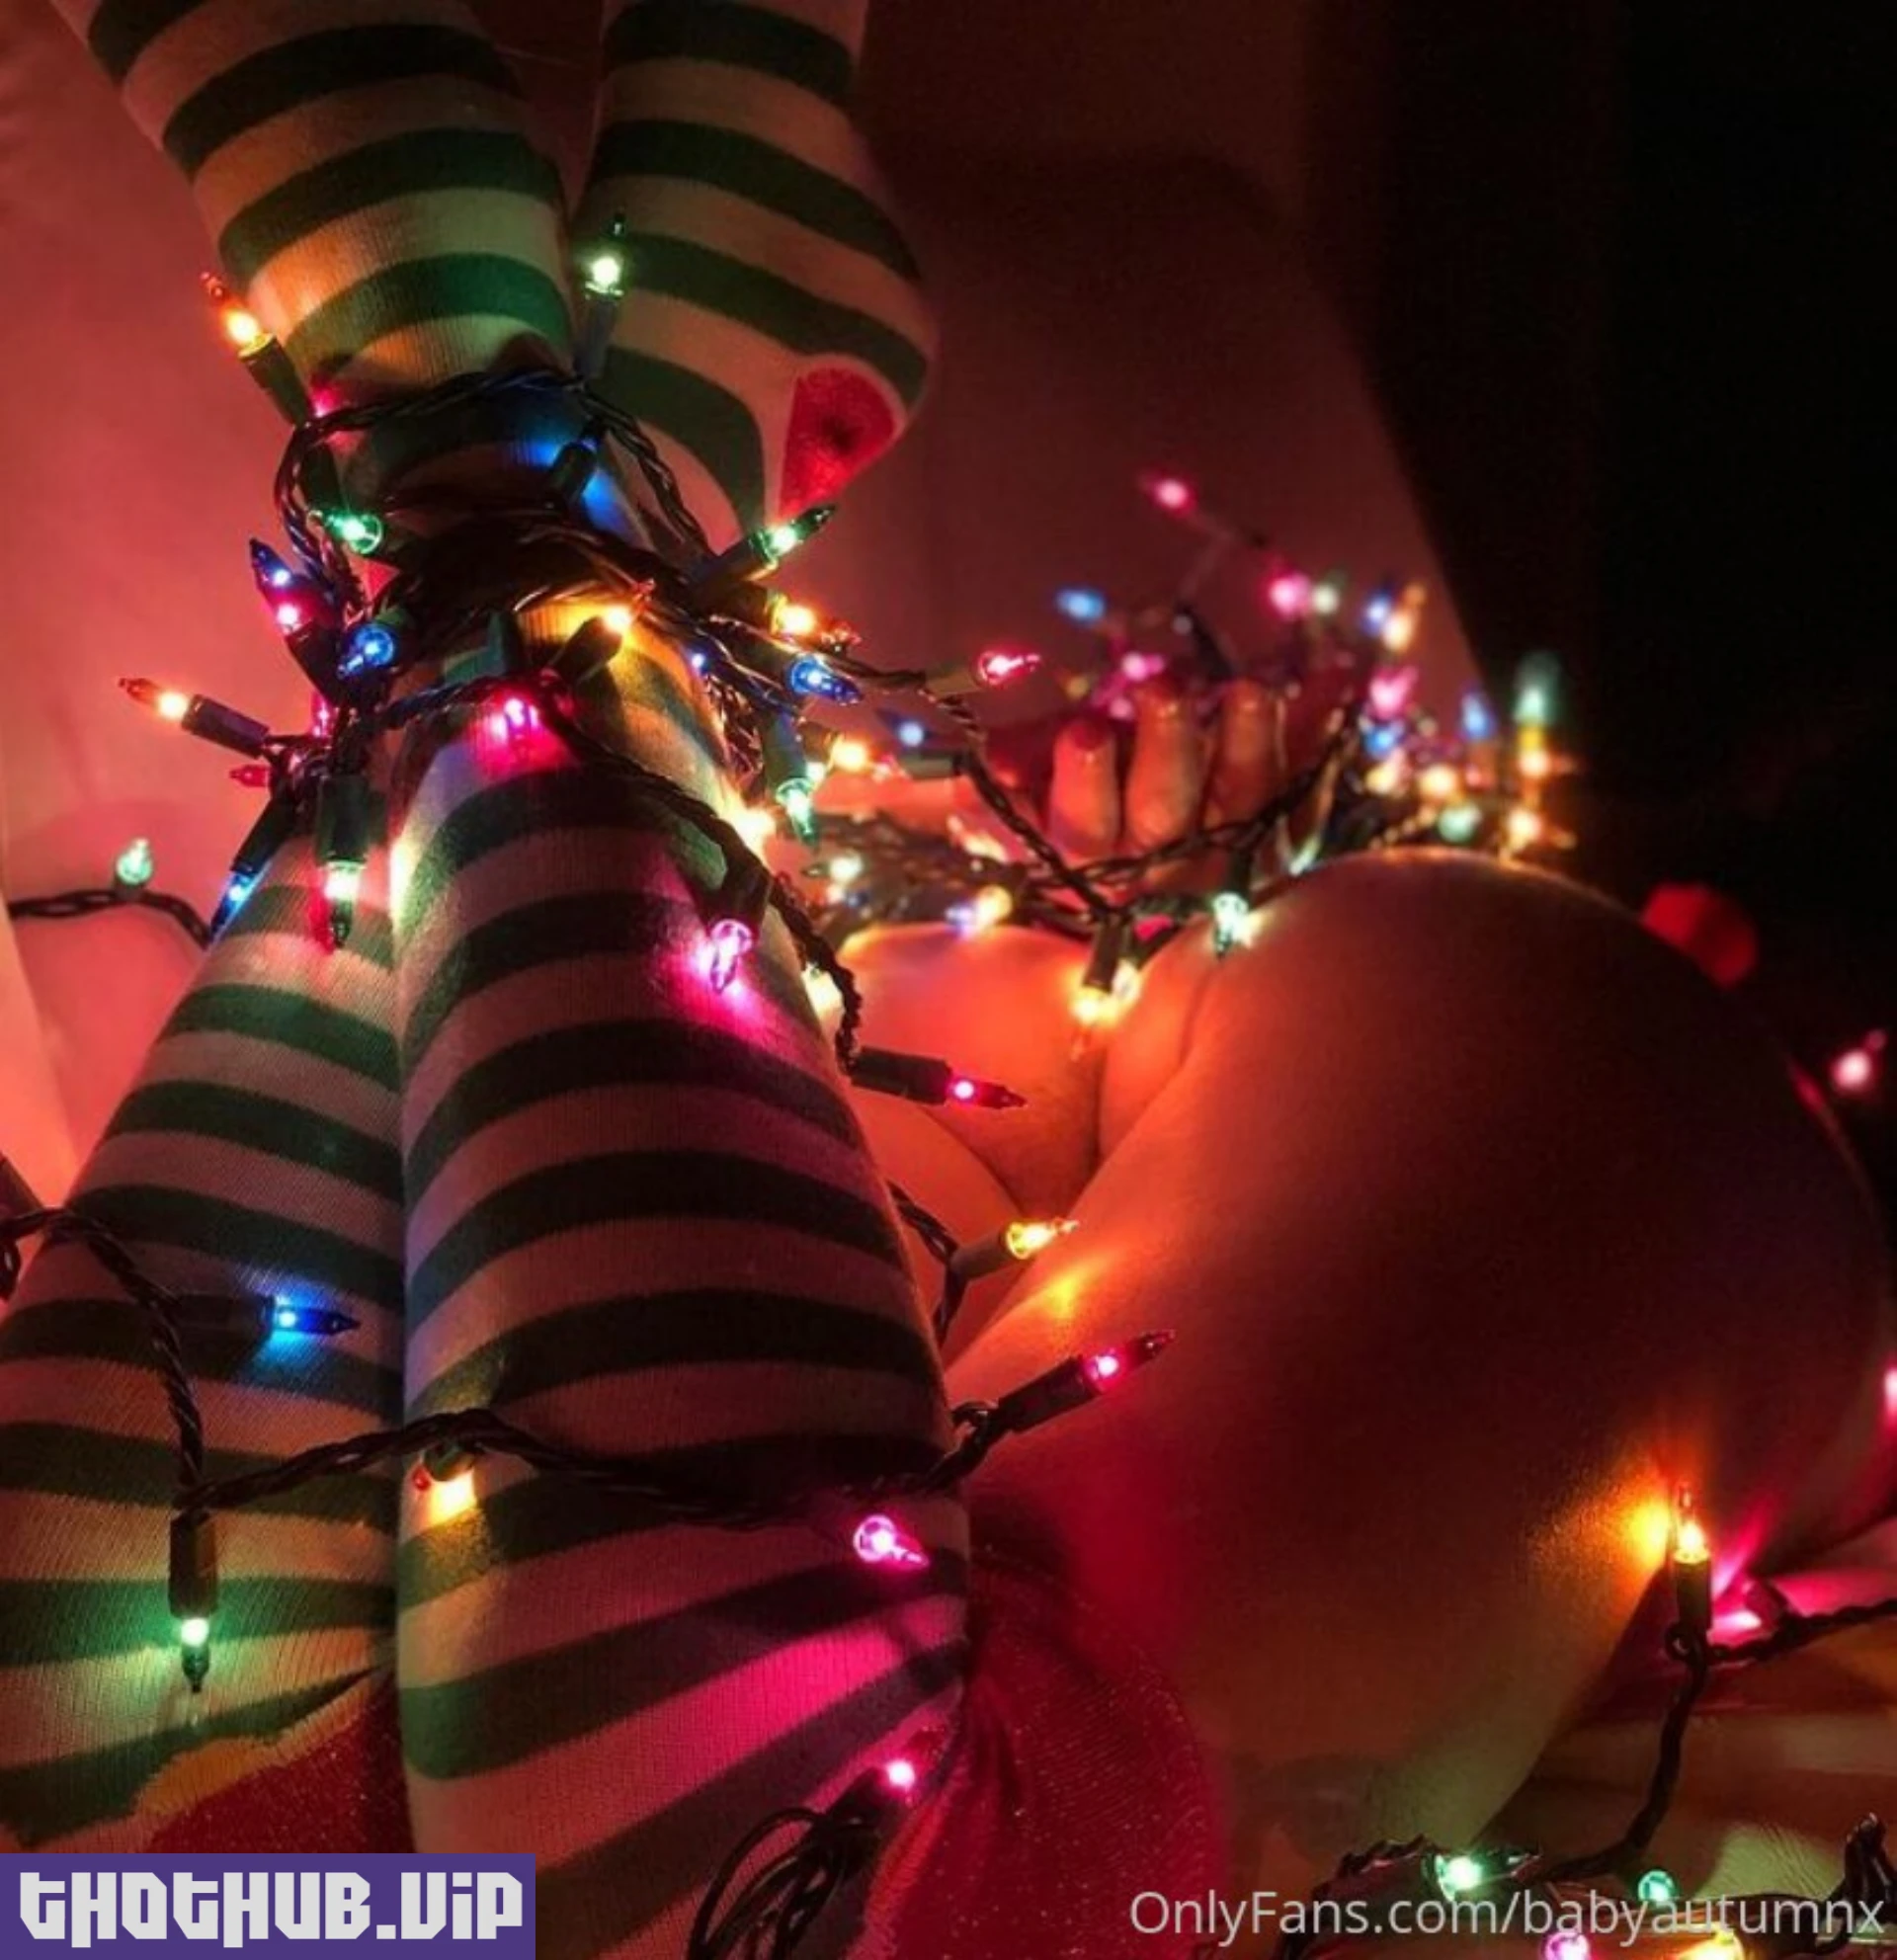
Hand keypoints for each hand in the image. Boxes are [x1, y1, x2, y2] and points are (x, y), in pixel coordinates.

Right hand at [814, 670, 1354, 892]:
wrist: (1153, 944)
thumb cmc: (1049, 860)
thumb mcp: (987, 832)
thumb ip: (917, 805)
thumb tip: (833, 785)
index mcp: (1082, 873)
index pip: (1079, 837)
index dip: (1084, 788)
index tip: (1083, 730)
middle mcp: (1157, 874)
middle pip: (1164, 822)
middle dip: (1164, 759)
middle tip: (1161, 697)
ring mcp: (1225, 862)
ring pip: (1242, 812)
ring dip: (1248, 750)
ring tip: (1250, 690)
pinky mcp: (1276, 843)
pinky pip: (1307, 795)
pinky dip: (1325, 739)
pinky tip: (1340, 676)